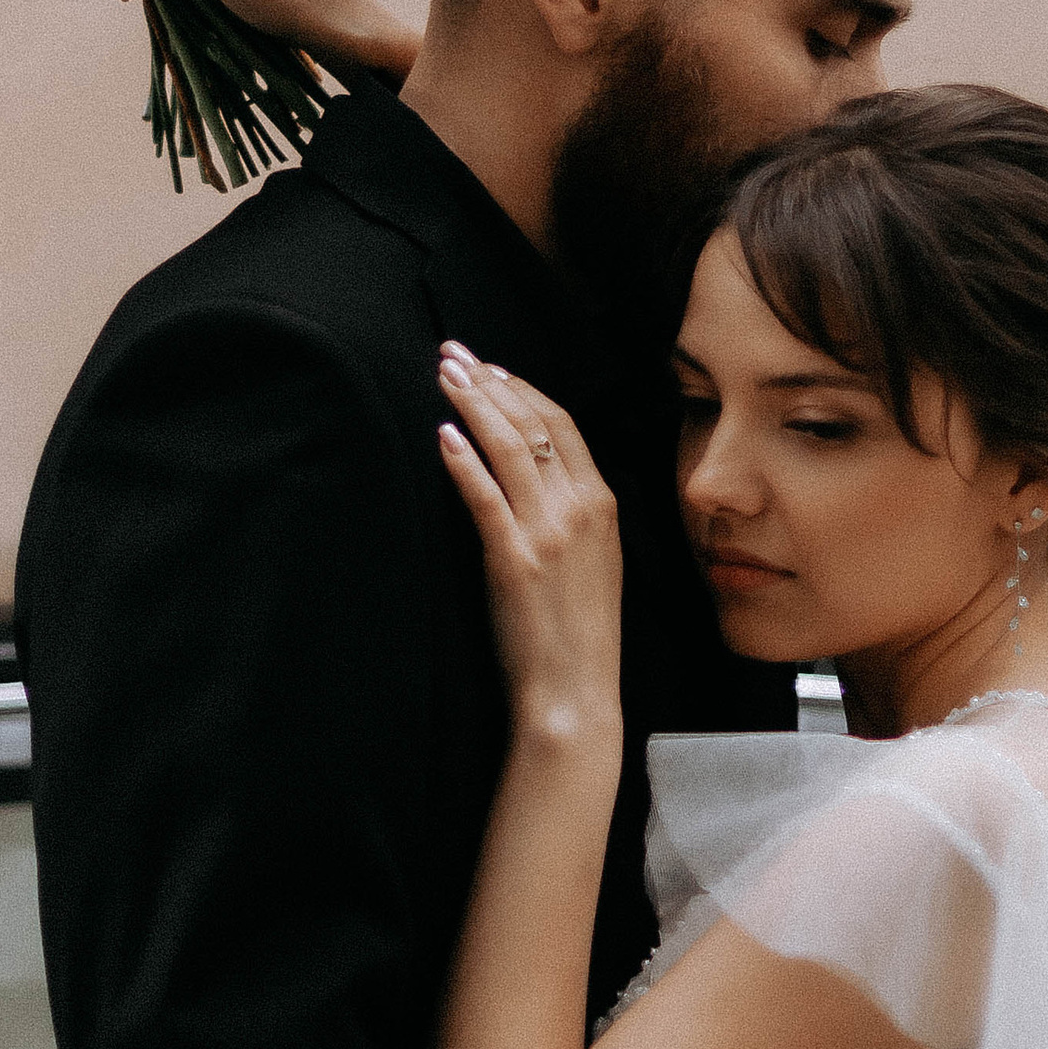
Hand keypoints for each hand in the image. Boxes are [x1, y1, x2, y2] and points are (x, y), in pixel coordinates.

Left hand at [436, 351, 621, 756]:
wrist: (575, 695)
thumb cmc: (580, 635)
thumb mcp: (597, 563)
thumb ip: (576, 516)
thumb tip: (540, 477)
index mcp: (603, 506)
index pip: (563, 425)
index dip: (524, 388)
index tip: (492, 366)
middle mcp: (581, 510)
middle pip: (533, 424)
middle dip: (491, 381)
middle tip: (455, 354)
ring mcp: (548, 534)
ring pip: (508, 448)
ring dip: (472, 404)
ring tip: (444, 376)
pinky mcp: (513, 560)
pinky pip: (485, 497)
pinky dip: (463, 461)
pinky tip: (443, 436)